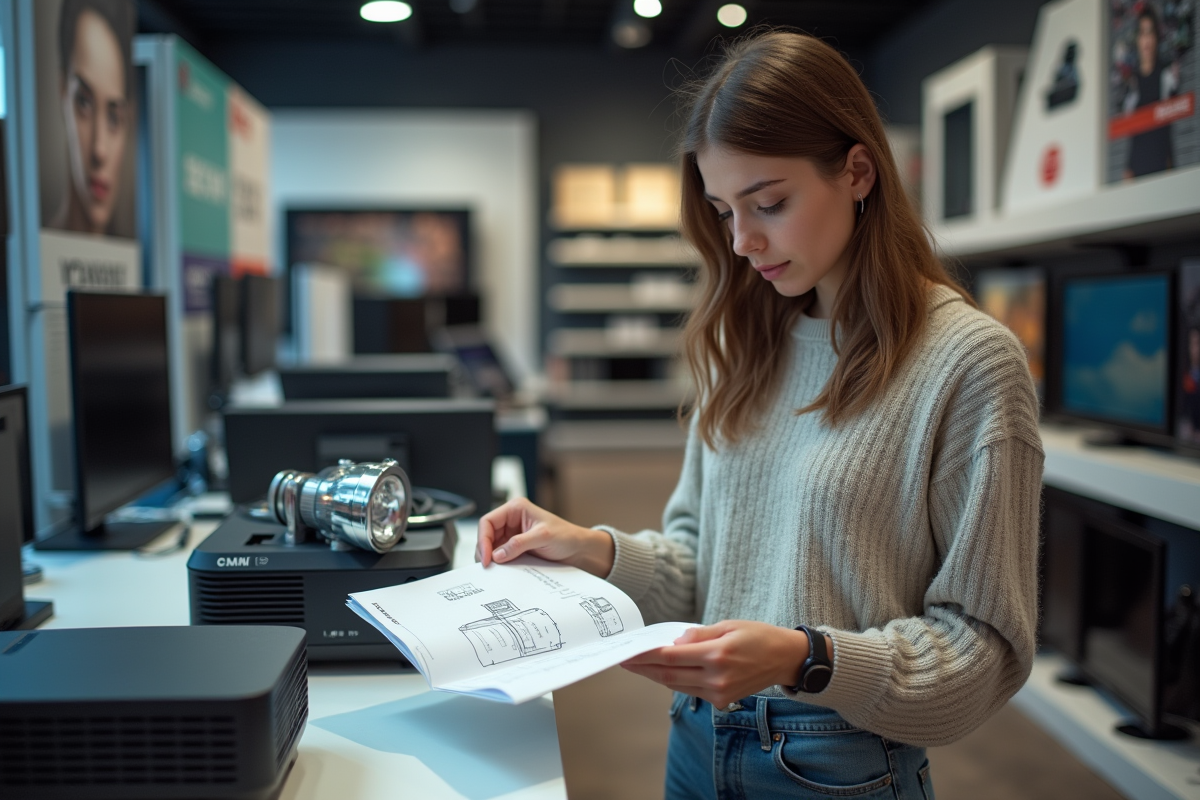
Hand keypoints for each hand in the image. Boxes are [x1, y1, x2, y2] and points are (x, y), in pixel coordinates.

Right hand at [476, 497, 614, 576]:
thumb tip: (497, 555)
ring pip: (491, 547)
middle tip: (487, 567)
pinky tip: (501, 570)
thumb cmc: (566, 536)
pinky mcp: (516, 548)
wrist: (579, 550)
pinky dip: (498, 563)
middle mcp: (511, 520)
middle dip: (485, 550)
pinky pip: (501, 555)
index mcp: (515, 509)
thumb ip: (519, 544)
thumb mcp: (543, 537)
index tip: (486, 557)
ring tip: (494, 570)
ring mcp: (513, 534)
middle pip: (487, 535)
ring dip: (491, 558)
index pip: (488, 522)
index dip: (483, 539)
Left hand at [621, 620, 823, 707]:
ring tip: (639, 666)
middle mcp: (716, 678)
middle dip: (643, 668)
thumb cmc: (758, 636)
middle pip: (668, 675)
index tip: (629, 652)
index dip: (646, 656)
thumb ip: (699, 635)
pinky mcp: (721, 701)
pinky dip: (675, 680)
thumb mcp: (728, 625)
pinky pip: (690, 690)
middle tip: (625, 661)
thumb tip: (674, 643)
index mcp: (717, 655)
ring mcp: (719, 693)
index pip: (671, 656)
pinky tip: (664, 672)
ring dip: (656, 676)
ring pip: (677, 685)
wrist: (785, 659)